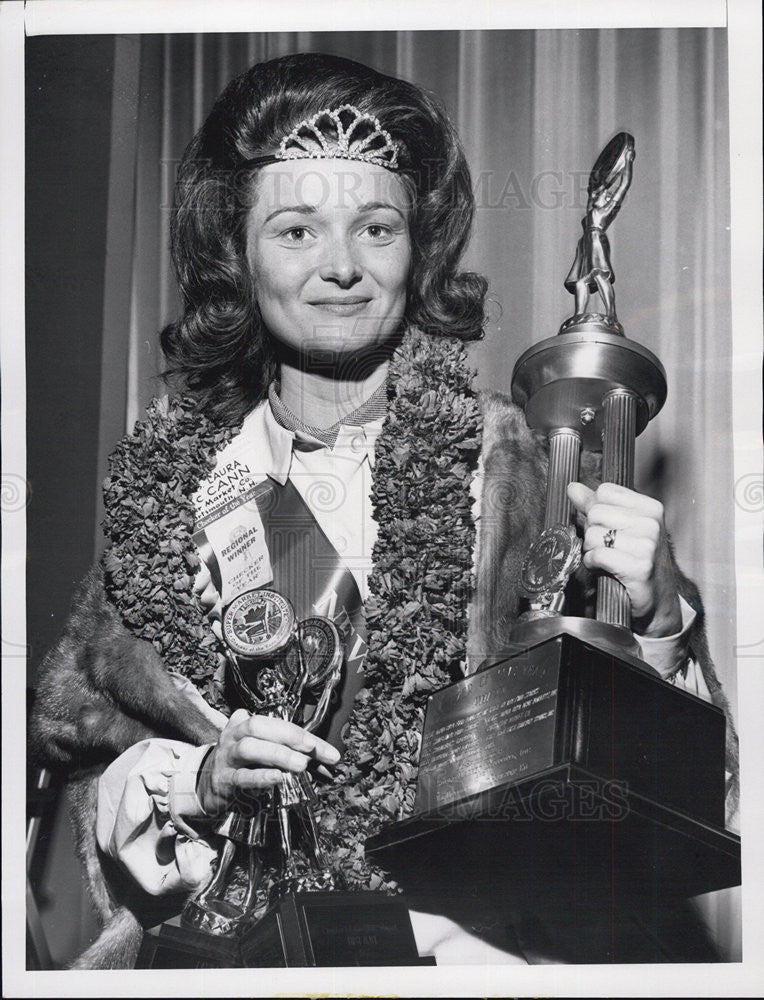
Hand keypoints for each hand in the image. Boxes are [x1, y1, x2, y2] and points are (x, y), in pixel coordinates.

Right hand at [197, 709, 340, 815]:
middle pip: (259, 726)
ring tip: (300, 765)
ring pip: (249, 748)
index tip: (329, 753)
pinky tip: (278, 778)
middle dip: (288, 735)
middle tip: (311, 749)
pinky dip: (261, 777)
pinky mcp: (224, 780)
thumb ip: (295, 756)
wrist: (206, 785)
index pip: (279, 723)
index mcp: (246, 723)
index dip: (305, 736)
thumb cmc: (242, 766)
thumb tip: (328, 764)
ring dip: (277, 755)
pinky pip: (242, 776)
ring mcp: (227, 756)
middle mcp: (235, 735)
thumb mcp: (265, 755)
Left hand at [567, 481, 681, 637]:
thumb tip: (574, 488)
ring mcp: (647, 545)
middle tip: (606, 546)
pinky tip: (604, 568)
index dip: (596, 509)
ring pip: (593, 534)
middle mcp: (651, 523)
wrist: (657, 599)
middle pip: (596, 512)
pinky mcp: (639, 567)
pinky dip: (592, 563)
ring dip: (591, 550)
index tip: (606, 525)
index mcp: (650, 508)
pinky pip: (597, 555)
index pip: (604, 491)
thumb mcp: (621, 527)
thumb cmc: (639, 561)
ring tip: (607, 558)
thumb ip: (596, 505)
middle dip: (592, 531)